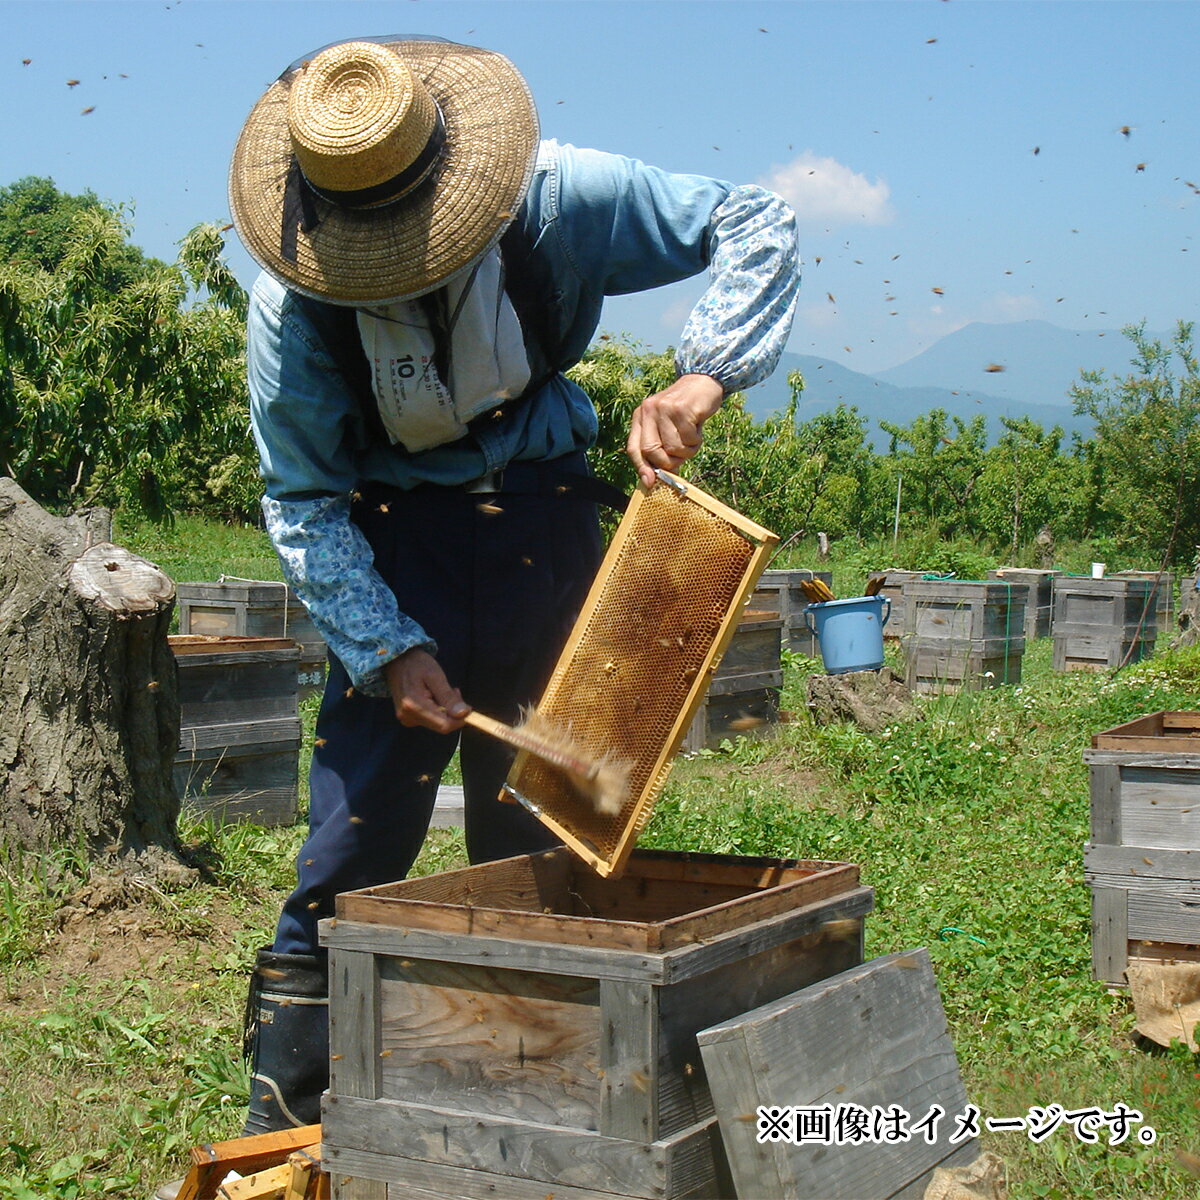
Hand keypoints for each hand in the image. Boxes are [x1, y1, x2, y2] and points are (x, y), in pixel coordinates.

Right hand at [383, 648, 468, 733]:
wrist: (397, 661)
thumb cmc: (416, 664)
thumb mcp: (435, 676)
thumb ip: (448, 697)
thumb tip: (463, 714)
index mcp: (414, 706)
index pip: (444, 725)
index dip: (460, 718)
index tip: (466, 704)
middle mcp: (408, 717)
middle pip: (442, 725)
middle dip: (453, 711)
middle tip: (453, 691)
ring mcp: (407, 720)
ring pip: (438, 723)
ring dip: (446, 709)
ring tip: (441, 690)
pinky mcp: (409, 719)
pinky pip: (431, 720)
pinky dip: (439, 710)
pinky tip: (435, 696)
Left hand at [626, 373, 723, 488]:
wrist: (703, 382)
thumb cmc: (685, 410)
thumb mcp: (666, 425)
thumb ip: (659, 446)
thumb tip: (655, 478)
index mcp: (641, 416)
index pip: (634, 448)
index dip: (641, 467)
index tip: (650, 482)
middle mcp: (648, 410)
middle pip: (651, 451)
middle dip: (668, 462)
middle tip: (681, 456)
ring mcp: (664, 409)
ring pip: (672, 448)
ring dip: (687, 451)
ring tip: (692, 437)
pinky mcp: (682, 409)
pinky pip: (688, 439)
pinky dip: (696, 440)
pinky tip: (698, 427)